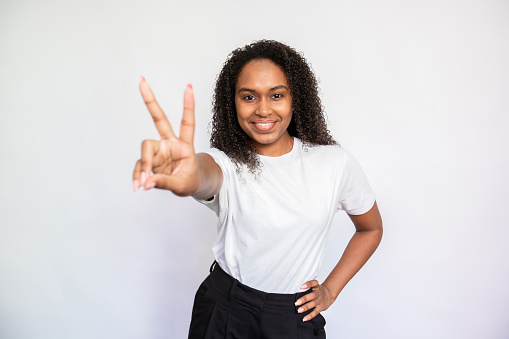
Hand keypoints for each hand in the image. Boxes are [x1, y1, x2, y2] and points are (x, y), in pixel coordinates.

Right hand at [132, 77, 198, 195]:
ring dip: (143, 167)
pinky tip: (138, 185)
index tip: (188, 86)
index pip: (187, 123)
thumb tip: (146, 182)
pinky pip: (140, 167)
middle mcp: (170, 143)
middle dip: (150, 100)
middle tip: (141, 80)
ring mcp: (159, 151)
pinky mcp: (150, 160)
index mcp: (185, 145)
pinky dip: (138, 177)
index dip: (188, 106)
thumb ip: (165, 182)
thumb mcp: (183, 185)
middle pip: (159, 119)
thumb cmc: (191, 181)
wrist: (190, 186)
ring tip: (141, 185)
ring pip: (145, 151)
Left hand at [295, 280, 334, 321]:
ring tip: (299, 310)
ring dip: (306, 307)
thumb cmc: (319, 291)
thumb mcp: (315, 286)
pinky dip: (310, 315)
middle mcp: (318, 293)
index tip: (301, 287)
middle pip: (312, 295)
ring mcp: (320, 300)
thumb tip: (295, 294)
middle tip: (297, 302)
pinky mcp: (321, 307)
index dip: (308, 284)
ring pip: (313, 304)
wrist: (329, 295)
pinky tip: (305, 318)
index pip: (313, 283)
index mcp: (317, 287)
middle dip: (304, 299)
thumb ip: (307, 289)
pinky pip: (315, 312)